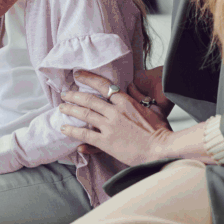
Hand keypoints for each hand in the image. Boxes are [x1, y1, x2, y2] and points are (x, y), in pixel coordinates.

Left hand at [58, 69, 175, 166]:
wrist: (162, 149)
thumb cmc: (161, 131)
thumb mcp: (154, 108)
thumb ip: (140, 97)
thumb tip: (132, 86)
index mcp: (126, 101)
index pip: (103, 85)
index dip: (88, 78)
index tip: (77, 75)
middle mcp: (115, 111)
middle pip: (89, 100)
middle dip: (74, 95)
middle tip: (64, 94)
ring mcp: (109, 126)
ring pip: (84, 115)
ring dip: (70, 110)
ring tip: (61, 107)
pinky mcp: (106, 142)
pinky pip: (85, 135)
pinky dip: (73, 131)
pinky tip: (64, 128)